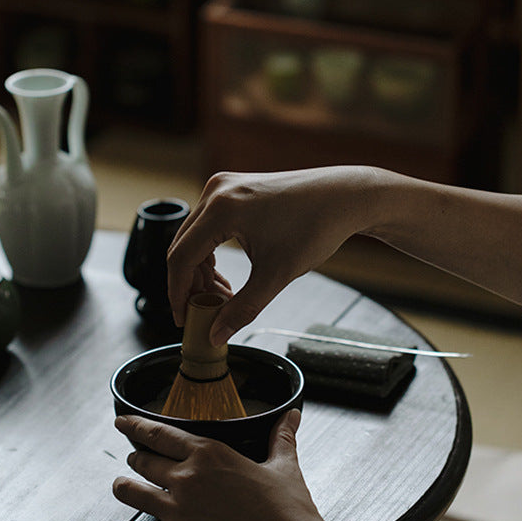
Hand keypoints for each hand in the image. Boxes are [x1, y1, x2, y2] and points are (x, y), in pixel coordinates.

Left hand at [104, 409, 326, 520]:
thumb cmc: (291, 512)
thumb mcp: (285, 468)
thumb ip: (282, 439)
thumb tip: (293, 416)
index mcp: (210, 454)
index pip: (161, 434)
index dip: (135, 426)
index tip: (123, 422)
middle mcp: (188, 477)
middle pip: (143, 461)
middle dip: (135, 459)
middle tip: (133, 461)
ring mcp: (178, 510)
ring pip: (130, 492)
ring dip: (123, 488)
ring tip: (122, 488)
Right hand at [166, 167, 381, 343]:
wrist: (343, 198)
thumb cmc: (316, 228)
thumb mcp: (276, 275)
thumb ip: (242, 308)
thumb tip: (216, 334)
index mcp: (221, 209)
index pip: (182, 257)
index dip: (178, 293)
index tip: (184, 319)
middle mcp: (216, 191)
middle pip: (183, 246)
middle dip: (190, 285)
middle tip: (202, 313)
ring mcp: (222, 186)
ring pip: (194, 237)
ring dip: (201, 270)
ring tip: (221, 299)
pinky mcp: (232, 189)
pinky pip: (207, 226)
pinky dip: (211, 252)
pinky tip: (225, 277)